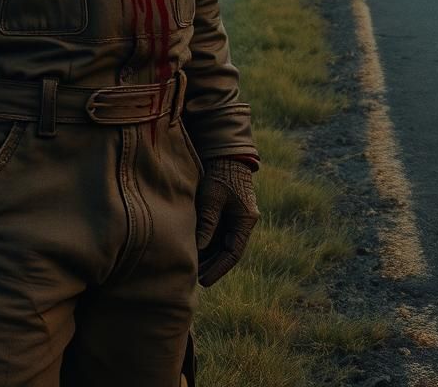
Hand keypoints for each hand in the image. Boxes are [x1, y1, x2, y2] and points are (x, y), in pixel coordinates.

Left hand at [195, 157, 259, 286]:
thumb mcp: (212, 198)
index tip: (204, 281)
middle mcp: (242, 223)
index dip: (219, 269)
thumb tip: (199, 248)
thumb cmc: (220, 174)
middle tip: (194, 278)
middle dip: (212, 266)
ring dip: (209, 256)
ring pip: (221, 245)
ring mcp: (235, 219)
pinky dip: (207, 244)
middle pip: (228, 252)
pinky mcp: (226, 214)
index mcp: (245, 221)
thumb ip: (208, 222)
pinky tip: (194, 251)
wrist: (226, 156)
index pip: (233, 252)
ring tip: (192, 268)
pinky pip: (217, 234)